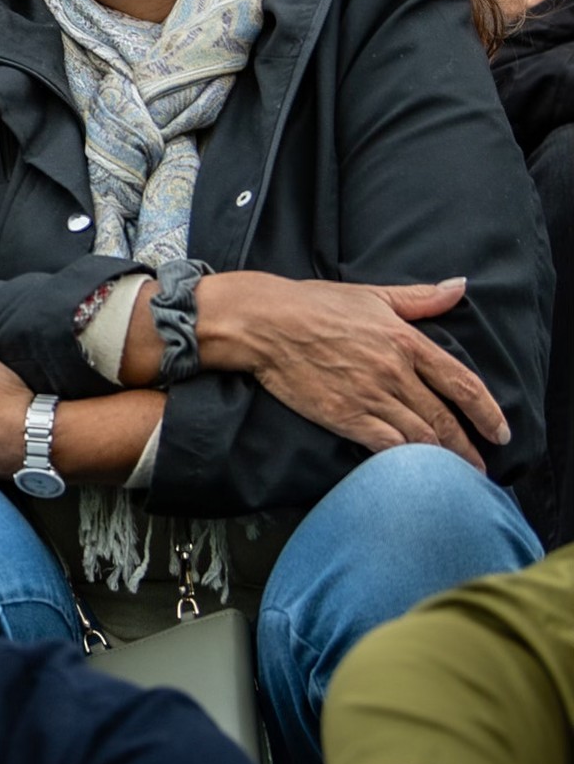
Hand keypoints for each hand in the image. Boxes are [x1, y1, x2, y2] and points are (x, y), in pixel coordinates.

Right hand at [198, 271, 508, 467]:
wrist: (264, 323)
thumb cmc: (313, 304)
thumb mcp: (371, 295)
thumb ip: (420, 298)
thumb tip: (460, 287)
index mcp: (405, 340)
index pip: (462, 383)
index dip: (487, 412)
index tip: (499, 431)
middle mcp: (394, 371)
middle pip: (445, 418)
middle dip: (469, 446)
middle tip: (481, 466)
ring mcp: (370, 396)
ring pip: (421, 437)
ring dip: (443, 459)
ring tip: (454, 475)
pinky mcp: (344, 416)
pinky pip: (387, 446)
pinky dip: (407, 461)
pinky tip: (415, 471)